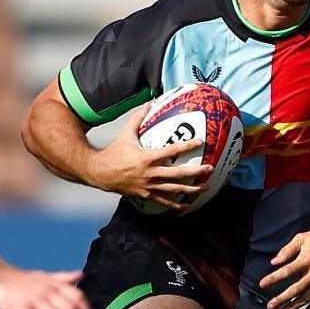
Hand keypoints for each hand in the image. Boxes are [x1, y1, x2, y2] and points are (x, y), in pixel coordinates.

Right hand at [0, 267, 90, 308]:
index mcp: (55, 284)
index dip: (86, 307)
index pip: (77, 295)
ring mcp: (36, 300)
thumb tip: (81, 274)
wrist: (0, 278)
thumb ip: (63, 277)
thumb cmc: (24, 279)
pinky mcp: (24, 308)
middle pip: (70, 307)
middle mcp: (48, 291)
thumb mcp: (45, 275)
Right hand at [91, 104, 210, 210]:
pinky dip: (176, 205)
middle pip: (178, 173)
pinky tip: (187, 206)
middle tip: (210, 168)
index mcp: (147, 157)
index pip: (171, 150)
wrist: (99, 173)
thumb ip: (138, 119)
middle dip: (196, 171)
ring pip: (174, 189)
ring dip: (191, 189)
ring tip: (205, 187)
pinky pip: (163, 201)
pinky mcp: (145, 195)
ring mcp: (148, 186)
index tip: (200, 142)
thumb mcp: (126, 134)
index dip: (187, 146)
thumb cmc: (114, 152)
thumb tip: (148, 103)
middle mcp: (150, 173)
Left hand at [259, 225, 309, 308]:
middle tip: (270, 305)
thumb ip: (287, 250)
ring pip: (306, 298)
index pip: (286, 271)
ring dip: (292, 307)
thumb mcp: (302, 238)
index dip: (273, 279)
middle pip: (295, 289)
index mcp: (307, 259)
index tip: (263, 284)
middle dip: (281, 299)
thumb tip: (275, 261)